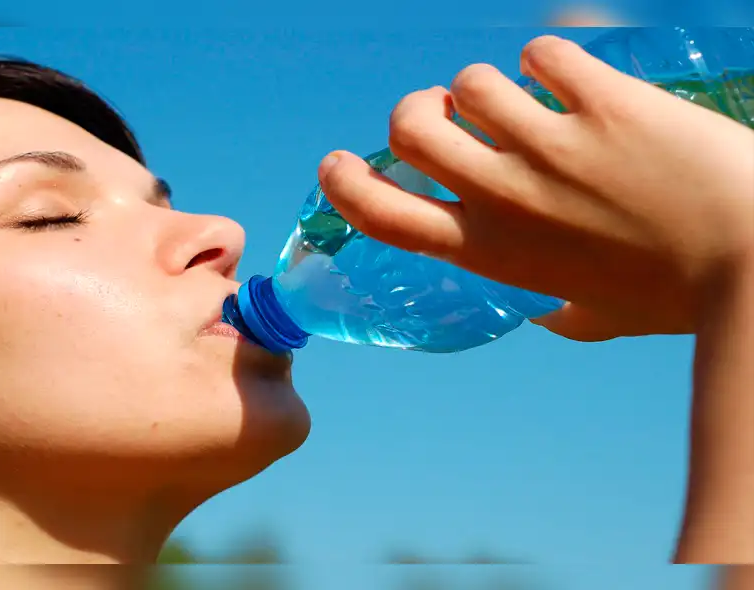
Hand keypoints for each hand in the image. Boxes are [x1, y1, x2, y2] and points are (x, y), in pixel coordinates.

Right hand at [317, 35, 753, 341]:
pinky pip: (541, 54)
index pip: (381, 214)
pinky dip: (548, 59)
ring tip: (524, 96)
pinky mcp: (601, 103)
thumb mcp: (590, 316)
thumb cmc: (675, 297)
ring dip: (487, 84)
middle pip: (409, 128)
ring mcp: (549, 147)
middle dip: (416, 110)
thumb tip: (542, 310)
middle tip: (449, 115)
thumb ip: (549, 309)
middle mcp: (503, 197)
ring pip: (471, 82)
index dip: (343, 182)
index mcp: (489, 251)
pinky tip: (574, 77)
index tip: (339, 164)